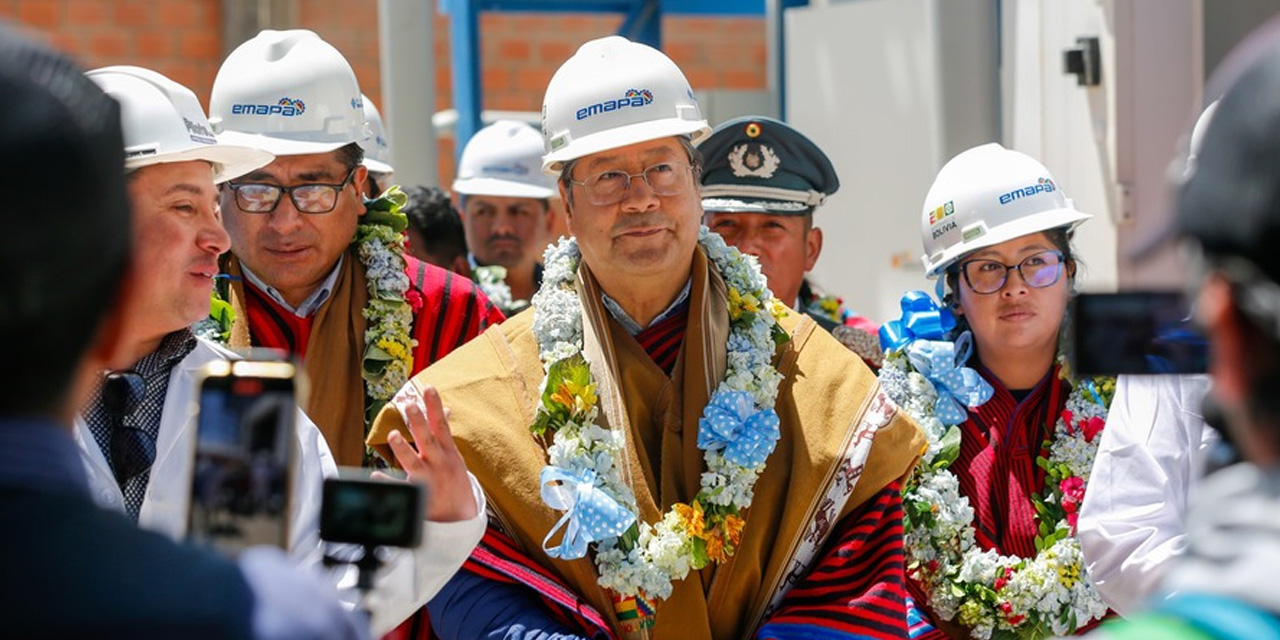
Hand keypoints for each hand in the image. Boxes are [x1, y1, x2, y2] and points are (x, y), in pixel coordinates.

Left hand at [378, 383, 478, 522]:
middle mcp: (439, 464)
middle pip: (428, 440)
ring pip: (415, 463)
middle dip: (419, 423)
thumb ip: (444, 434)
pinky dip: (388, 483)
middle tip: (409, 405)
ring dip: (404, 449)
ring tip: (393, 434)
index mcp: (448, 452)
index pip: (441, 425)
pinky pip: (400, 490)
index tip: (428, 388)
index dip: (435, 407)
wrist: (459, 517)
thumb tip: (446, 409)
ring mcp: (429, 481)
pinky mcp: (418, 497)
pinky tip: (375, 474)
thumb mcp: (453, 456)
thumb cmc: (453, 480)